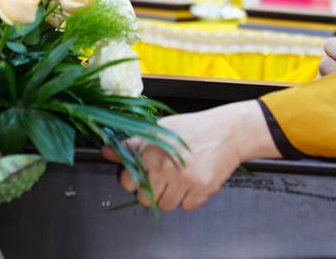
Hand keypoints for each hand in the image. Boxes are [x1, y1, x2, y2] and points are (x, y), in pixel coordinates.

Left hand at [101, 100, 277, 211]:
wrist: (229, 131)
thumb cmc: (194, 128)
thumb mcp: (161, 129)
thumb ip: (132, 143)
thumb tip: (106, 151)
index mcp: (151, 150)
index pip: (127, 181)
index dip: (133, 178)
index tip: (142, 174)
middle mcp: (166, 167)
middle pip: (144, 198)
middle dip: (151, 189)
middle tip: (162, 177)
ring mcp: (185, 180)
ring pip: (165, 205)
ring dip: (170, 196)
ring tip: (178, 178)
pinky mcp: (202, 190)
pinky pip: (186, 207)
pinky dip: (189, 198)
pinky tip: (193, 181)